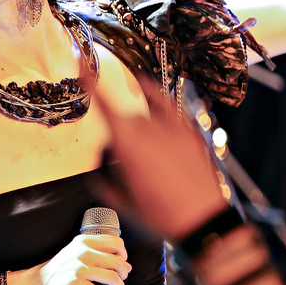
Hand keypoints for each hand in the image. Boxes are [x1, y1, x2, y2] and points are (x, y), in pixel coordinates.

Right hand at [13, 232, 129, 284]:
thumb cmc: (58, 271)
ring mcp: (76, 267)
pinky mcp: (72, 283)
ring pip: (112, 277)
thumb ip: (100, 256)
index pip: (117, 242)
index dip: (123, 255)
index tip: (119, 265)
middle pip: (119, 262)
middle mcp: (81, 251)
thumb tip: (126, 266)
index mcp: (84, 241)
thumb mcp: (77, 256)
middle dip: (123, 275)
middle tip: (118, 282)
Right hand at [91, 75, 227, 240]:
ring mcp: (173, 129)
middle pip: (125, 116)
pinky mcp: (190, 132)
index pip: (105, 105)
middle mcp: (150, 131)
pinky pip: (169, 105)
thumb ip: (104, 180)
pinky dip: (156, 96)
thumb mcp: (125, 201)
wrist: (203, 221)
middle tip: (121, 155)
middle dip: (116, 127)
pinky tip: (149, 90)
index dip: (91, 82)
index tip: (83, 63)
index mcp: (129, 146)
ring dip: (136, 117)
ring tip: (141, 133)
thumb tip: (98, 167)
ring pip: (145, 112)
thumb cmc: (162, 215)